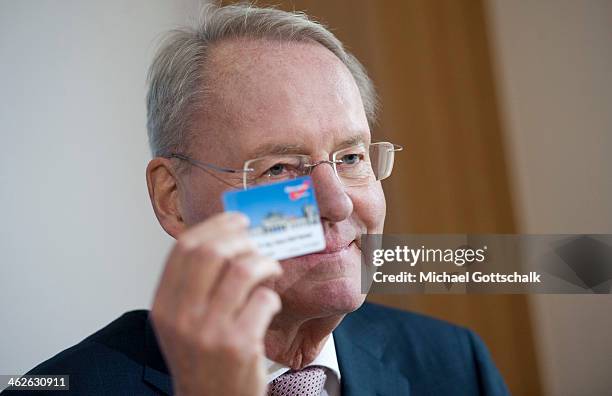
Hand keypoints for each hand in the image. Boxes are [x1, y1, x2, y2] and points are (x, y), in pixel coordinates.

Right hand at [151, 212, 281, 395]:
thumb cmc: (202, 360)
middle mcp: (182, 316)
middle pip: (212, 252)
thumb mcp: (181, 321)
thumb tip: (226, 238)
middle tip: (256, 242)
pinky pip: (264, 299)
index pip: (184, 248)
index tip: (236, 220)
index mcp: (164, 305)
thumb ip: (193, 284)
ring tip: (270, 269)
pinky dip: (272, 296)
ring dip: (265, 263)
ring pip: (244, 270)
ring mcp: (210, 331)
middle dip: (242, 238)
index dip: (215, 226)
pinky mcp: (239, 344)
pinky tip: (268, 305)